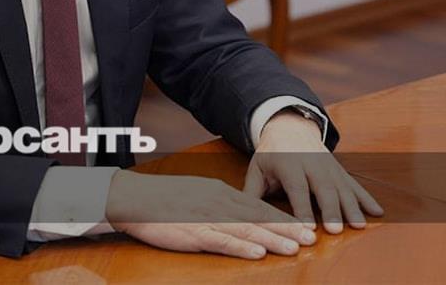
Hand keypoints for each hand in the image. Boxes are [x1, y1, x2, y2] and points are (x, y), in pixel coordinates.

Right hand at [104, 169, 317, 259]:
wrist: (133, 197)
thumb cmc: (163, 198)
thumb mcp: (198, 193)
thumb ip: (220, 203)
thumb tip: (241, 213)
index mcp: (220, 193)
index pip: (258, 207)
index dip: (283, 218)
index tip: (304, 227)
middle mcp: (218, 203)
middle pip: (259, 218)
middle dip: (287, 229)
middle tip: (311, 238)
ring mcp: (206, 218)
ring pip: (246, 230)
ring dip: (273, 239)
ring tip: (295, 247)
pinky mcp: (193, 233)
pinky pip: (221, 241)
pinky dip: (241, 247)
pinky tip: (258, 253)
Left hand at [243, 110, 383, 233]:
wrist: (290, 125)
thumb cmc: (271, 153)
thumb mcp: (257, 167)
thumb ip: (251, 191)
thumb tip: (241, 215)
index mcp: (289, 163)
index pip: (297, 188)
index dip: (302, 209)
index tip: (307, 228)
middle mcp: (311, 163)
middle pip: (323, 188)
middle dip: (330, 210)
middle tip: (335, 230)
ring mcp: (328, 166)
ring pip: (342, 187)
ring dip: (352, 207)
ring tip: (359, 225)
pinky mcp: (340, 169)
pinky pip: (355, 184)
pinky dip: (367, 198)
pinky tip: (377, 212)